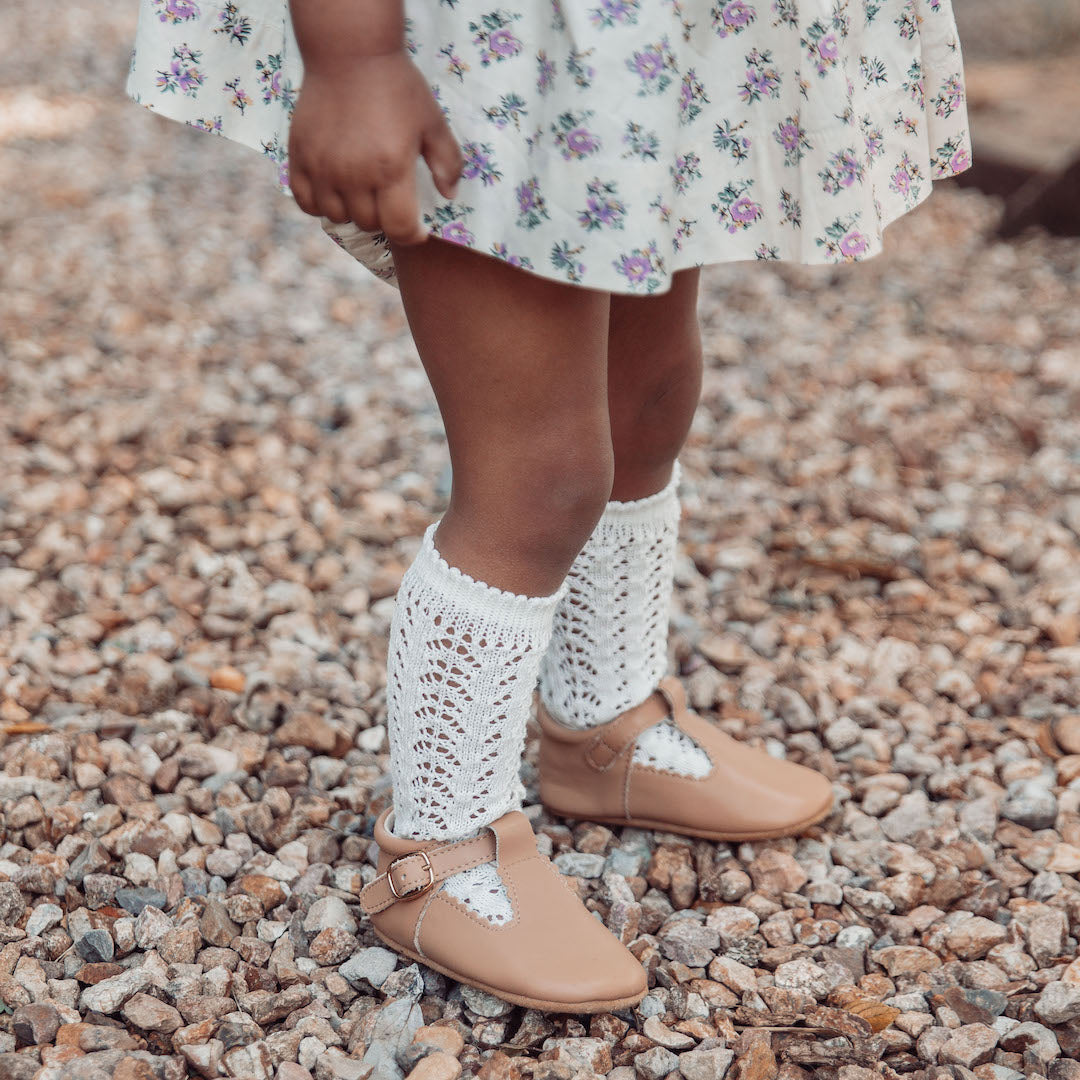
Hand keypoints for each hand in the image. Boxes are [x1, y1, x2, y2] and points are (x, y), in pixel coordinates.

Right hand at [287, 51, 463, 244]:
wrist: (350, 53)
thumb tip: (449, 196)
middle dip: (383, 217)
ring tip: (361, 192)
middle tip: (389, 197)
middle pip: (368, 224)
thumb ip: (447, 162)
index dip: (411, 235)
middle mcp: (353, 174)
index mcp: (390, 169)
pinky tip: (334, 189)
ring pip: (336, 217)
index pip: (399, 228)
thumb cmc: (397, 87)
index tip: (416, 228)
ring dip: (352, 211)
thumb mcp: (433, 122)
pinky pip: (306, 202)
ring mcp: (323, 167)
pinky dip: (320, 204)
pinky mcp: (299, 157)